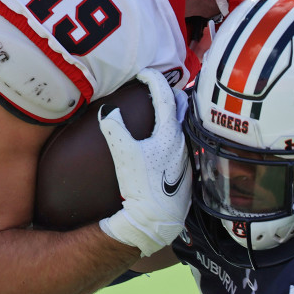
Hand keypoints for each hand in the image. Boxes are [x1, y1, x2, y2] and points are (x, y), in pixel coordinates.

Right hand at [99, 68, 190, 255]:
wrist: (157, 220)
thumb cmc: (142, 186)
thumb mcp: (124, 154)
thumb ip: (115, 128)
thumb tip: (108, 109)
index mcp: (170, 132)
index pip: (165, 95)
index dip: (153, 79)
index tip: (142, 72)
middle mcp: (182, 141)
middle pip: (179, 107)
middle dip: (168, 93)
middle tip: (154, 87)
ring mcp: (185, 156)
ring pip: (180, 125)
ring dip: (170, 113)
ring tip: (157, 110)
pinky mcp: (183, 170)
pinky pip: (178, 141)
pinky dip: (169, 132)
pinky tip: (159, 141)